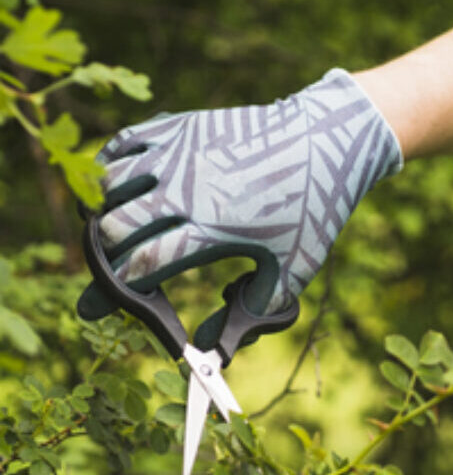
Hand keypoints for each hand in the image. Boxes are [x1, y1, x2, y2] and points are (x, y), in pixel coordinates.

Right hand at [77, 68, 401, 347]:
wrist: (325, 140)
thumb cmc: (312, 209)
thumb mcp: (293, 269)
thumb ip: (253, 313)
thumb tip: (214, 349)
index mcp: (211, 229)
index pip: (142, 263)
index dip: (122, 288)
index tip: (119, 299)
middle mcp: (185, 188)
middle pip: (114, 227)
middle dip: (109, 255)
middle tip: (120, 265)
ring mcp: (178, 152)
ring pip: (108, 183)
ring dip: (104, 211)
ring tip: (120, 227)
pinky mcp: (179, 125)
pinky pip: (121, 143)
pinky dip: (109, 167)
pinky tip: (120, 186)